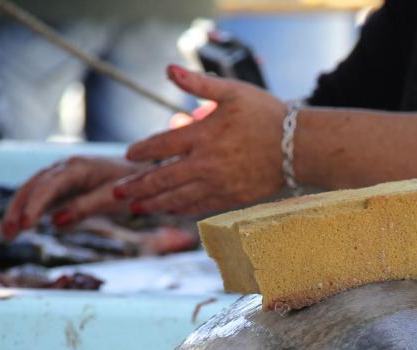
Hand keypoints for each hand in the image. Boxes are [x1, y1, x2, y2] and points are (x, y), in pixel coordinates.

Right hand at [3, 156, 138, 238]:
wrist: (142, 171)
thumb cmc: (131, 185)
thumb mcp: (114, 198)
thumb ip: (87, 207)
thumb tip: (56, 221)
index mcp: (78, 168)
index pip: (49, 186)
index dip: (35, 205)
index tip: (25, 225)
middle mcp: (65, 167)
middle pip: (33, 186)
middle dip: (18, 209)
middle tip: (8, 235)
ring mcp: (61, 174)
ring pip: (32, 189)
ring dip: (18, 210)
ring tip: (8, 235)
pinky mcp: (62, 184)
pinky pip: (40, 195)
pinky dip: (28, 209)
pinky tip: (20, 227)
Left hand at [116, 65, 285, 215]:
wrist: (299, 147)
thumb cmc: (267, 115)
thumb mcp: (233, 92)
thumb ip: (199, 83)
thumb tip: (169, 70)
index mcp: (203, 134)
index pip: (162, 145)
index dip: (142, 151)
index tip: (129, 156)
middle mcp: (206, 163)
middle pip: (162, 179)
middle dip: (137, 186)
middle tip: (117, 192)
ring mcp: (218, 184)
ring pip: (178, 198)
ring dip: (154, 204)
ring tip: (136, 207)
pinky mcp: (231, 198)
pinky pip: (199, 207)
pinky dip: (181, 210)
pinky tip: (170, 211)